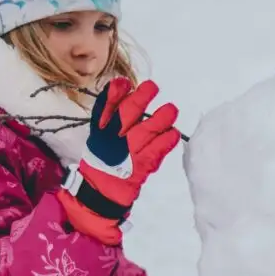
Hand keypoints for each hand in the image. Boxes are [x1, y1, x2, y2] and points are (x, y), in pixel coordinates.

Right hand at [59, 78, 181, 244]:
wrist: (100, 193)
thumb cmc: (104, 161)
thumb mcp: (101, 137)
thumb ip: (111, 115)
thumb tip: (124, 88)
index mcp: (101, 131)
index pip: (106, 107)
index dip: (115, 93)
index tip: (124, 82)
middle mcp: (113, 139)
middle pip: (127, 114)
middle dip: (141, 98)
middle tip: (153, 87)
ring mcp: (128, 152)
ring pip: (147, 130)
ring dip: (161, 118)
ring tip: (171, 110)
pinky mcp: (141, 166)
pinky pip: (157, 151)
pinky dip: (167, 141)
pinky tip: (174, 133)